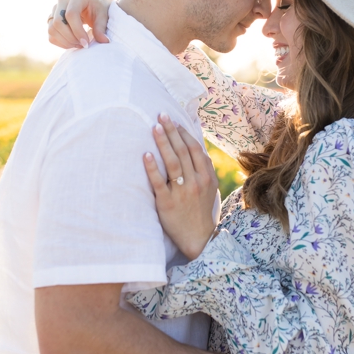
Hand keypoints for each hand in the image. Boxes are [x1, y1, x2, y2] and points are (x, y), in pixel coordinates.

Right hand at [47, 0, 113, 48]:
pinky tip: (73, 44)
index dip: (77, 31)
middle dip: (70, 37)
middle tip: (83, 44)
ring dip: (65, 41)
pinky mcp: (52, 19)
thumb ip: (101, 27)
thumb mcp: (103, 15)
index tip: (86, 43)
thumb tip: (104, 41)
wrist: (93, 3)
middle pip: (58, 22)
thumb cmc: (99, 7)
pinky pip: (50, 34)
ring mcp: (55, 9)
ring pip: (52, 29)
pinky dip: (60, 43)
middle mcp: (63, 0)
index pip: (71, 14)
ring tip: (79, 44)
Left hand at [142, 115, 218, 258]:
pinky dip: (152, 167)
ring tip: (153, 127)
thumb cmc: (199, 210)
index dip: (184, 133)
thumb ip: (201, 168)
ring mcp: (181, 192)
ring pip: (172, 162)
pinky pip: (159, 182)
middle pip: (183, 151)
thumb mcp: (208, 188)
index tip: (174, 121)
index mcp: (206, 177)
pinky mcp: (167, 202)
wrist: (198, 238)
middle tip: (161, 115)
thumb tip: (193, 145)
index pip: (195, 149)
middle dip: (171, 131)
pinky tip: (146, 155)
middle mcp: (195, 182)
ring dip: (163, 143)